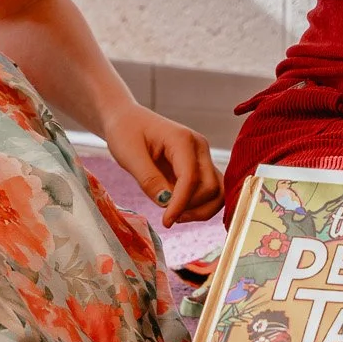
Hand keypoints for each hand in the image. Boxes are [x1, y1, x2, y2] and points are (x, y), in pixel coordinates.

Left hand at [100, 104, 222, 226]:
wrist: (127, 119)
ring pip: (217, 191)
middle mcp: (199, 147)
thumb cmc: (125, 131)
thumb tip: (166, 202)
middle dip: (192, 207)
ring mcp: (202, 157)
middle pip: (210, 187)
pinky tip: (180, 209)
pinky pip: (210, 191)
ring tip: (176, 215)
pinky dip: (200, 205)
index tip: (166, 221)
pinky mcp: (199, 167)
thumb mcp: (129, 155)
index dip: (180, 204)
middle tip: (167, 217)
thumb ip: (148, 179)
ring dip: (201, 209)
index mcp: (183, 139)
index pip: (191, 178)